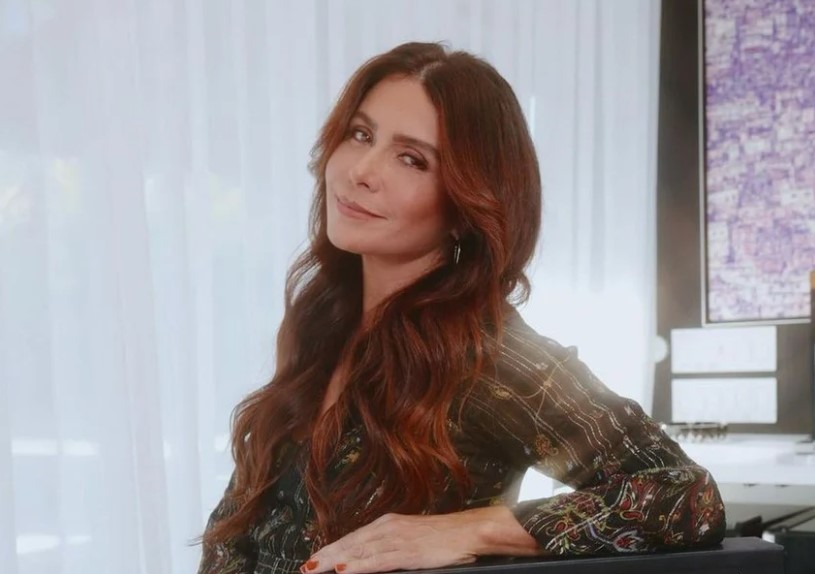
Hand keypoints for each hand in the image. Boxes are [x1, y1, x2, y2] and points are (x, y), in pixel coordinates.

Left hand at [302, 506, 540, 573]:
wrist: (468, 530)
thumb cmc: (443, 537)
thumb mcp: (411, 539)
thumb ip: (389, 548)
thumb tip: (369, 560)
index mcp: (387, 524)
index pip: (353, 537)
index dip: (331, 549)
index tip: (314, 559)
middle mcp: (387, 527)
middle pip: (350, 543)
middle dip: (325, 555)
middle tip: (305, 567)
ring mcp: (396, 539)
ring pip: (358, 551)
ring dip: (334, 560)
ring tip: (315, 569)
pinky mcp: (407, 551)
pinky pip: (377, 560)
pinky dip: (359, 565)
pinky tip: (344, 569)